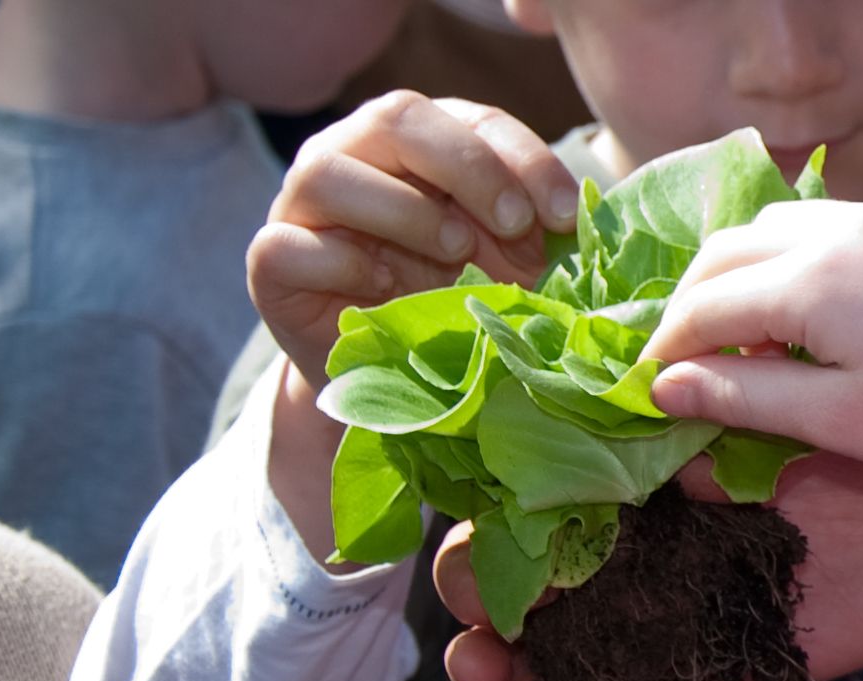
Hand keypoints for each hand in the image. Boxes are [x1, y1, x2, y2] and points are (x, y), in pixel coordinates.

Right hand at [245, 92, 576, 558]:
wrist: (389, 380)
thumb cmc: (453, 310)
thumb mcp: (507, 269)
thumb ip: (535, 237)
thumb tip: (590, 219)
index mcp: (420, 144)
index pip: (473, 119)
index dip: (523, 158)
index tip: (563, 215)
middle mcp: (355, 155)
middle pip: (397, 119)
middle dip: (467, 166)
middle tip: (511, 222)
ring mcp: (302, 207)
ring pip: (328, 172)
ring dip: (404, 212)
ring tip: (453, 256)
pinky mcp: (272, 265)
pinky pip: (287, 246)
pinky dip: (341, 262)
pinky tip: (383, 286)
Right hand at [642, 201, 862, 502]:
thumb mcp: (837, 421)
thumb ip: (741, 397)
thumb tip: (662, 387)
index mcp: (813, 282)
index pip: (704, 305)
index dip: (666, 347)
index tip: (647, 384)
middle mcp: (840, 229)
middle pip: (724, 251)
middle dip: (690, 302)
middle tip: (684, 358)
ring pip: (772, 227)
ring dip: (739, 275)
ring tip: (746, 337)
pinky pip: (826, 223)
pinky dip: (790, 259)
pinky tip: (807, 309)